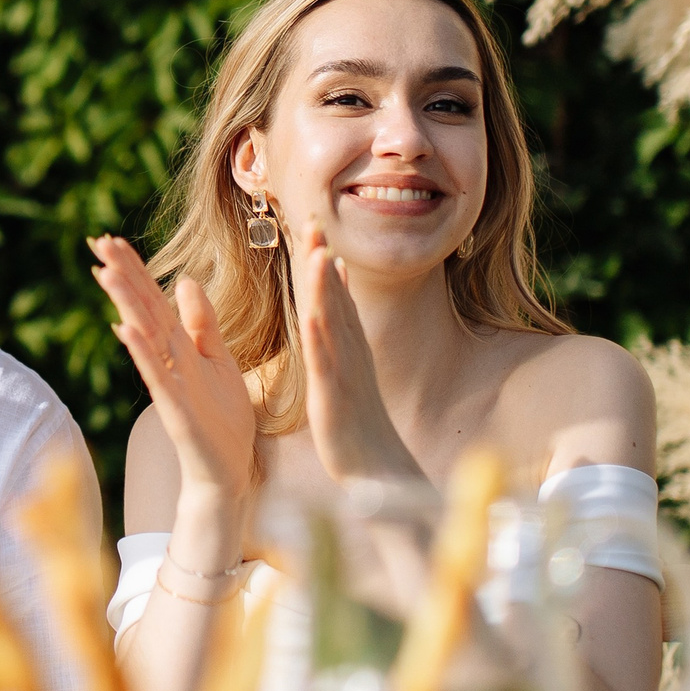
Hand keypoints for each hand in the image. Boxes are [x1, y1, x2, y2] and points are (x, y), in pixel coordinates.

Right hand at [90, 235, 256, 507]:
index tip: (112, 238)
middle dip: (122, 275)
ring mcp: (168, 382)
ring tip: (105, 272)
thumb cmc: (223, 417)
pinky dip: (141, 351)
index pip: (153, 299)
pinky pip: (156, 375)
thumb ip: (202, 322)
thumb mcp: (218, 358)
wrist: (229, 468)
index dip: (135, 269)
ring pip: (144, 335)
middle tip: (97, 241)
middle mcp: (168, 359)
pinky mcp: (175, 408)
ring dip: (125, 304)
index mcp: (179, 346)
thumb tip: (185, 279)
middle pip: (142, 309)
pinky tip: (126, 328)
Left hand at [294, 221, 417, 481]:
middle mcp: (348, 353)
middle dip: (320, 260)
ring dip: (324, 289)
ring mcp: (343, 373)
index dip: (321, 260)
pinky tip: (313, 316)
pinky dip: (321, 339)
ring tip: (315, 253)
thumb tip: (338, 301)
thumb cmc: (360, 422)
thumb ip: (343, 334)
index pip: (334, 296)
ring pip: (332, 324)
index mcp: (348, 347)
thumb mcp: (349, 371)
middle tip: (312, 220)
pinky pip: (327, 365)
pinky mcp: (335, 399)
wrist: (377, 470)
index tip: (312, 224)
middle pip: (333, 300)